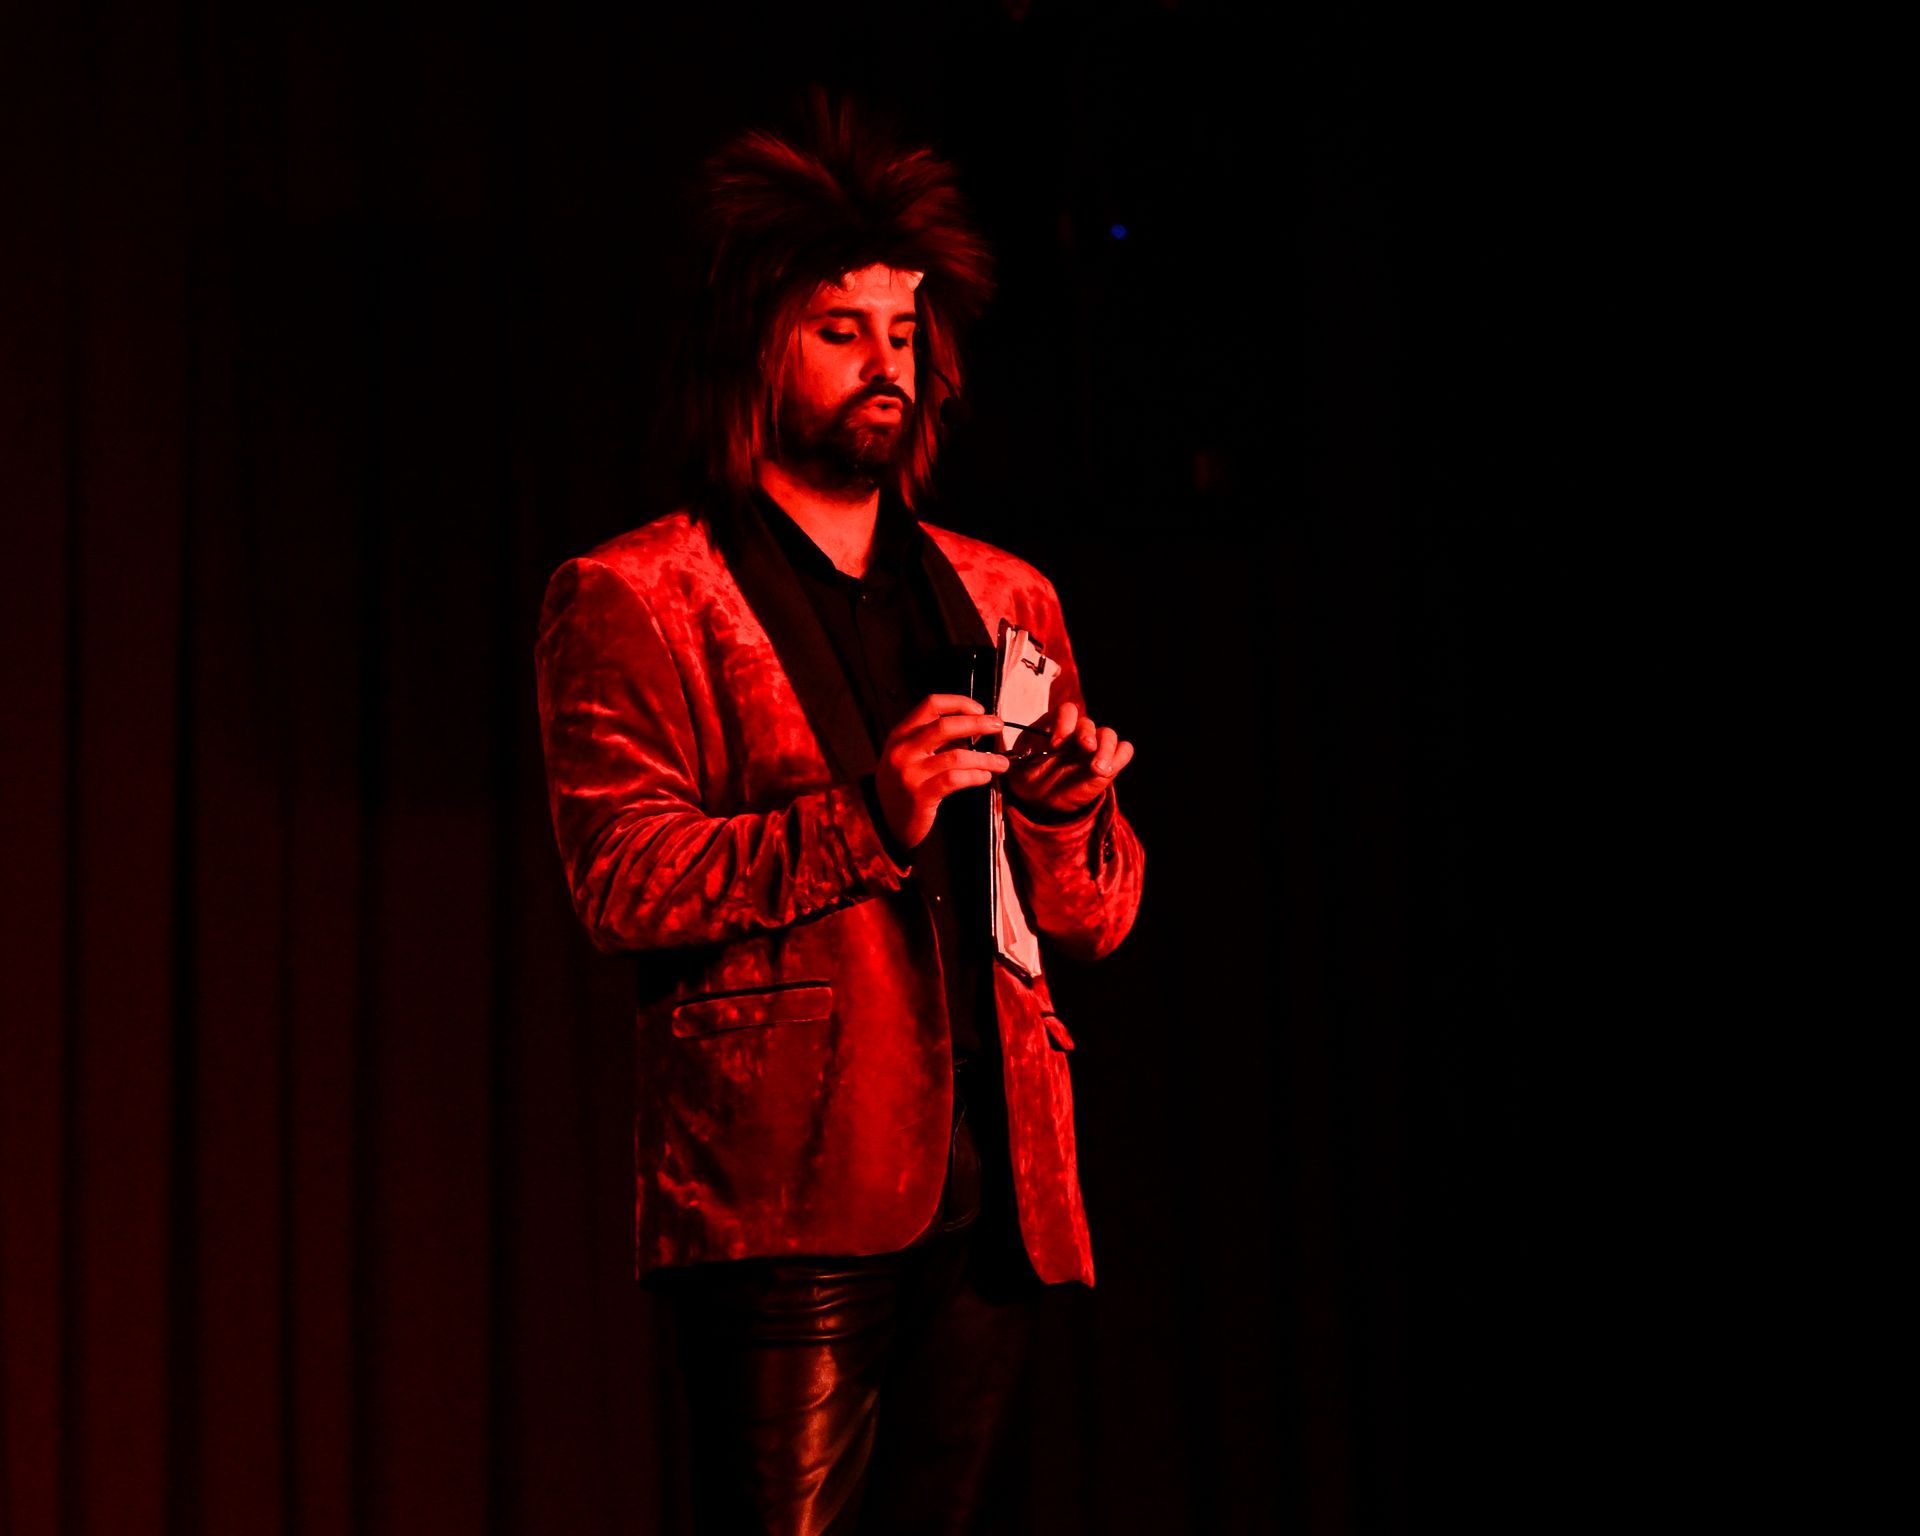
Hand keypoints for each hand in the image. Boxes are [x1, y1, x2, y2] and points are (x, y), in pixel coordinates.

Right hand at [874, 694, 1009, 851]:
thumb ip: (935, 741)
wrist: (885, 822)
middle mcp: (903, 750)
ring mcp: (910, 772)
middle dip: (978, 724)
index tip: (979, 709)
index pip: (931, 704)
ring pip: (957, 756)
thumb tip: (973, 728)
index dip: (959, 703)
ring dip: (985, 757)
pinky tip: (985, 777)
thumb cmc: (903, 786)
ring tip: (1002, 762)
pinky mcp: (920, 795)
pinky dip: (976, 776)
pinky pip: (955, 779)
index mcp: (900, 734)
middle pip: (946, 725)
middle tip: (997, 726)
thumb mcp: (910, 756)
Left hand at [1003, 701, 1134, 817]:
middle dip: (1087, 734)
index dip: (1064, 723)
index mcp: (1057, 724)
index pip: (1067, 711)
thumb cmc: (1028, 772)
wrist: (1038, 796)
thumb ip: (1030, 750)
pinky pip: (1124, 751)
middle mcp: (1078, 732)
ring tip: (1098, 769)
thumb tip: (1042, 748)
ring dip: (1106, 749)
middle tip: (1086, 747)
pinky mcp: (1108, 763)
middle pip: (1089, 724)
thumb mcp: (1021, 759)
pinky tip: (1107, 771)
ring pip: (1109, 735)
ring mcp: (1095, 746)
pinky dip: (1119, 757)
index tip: (1056, 744)